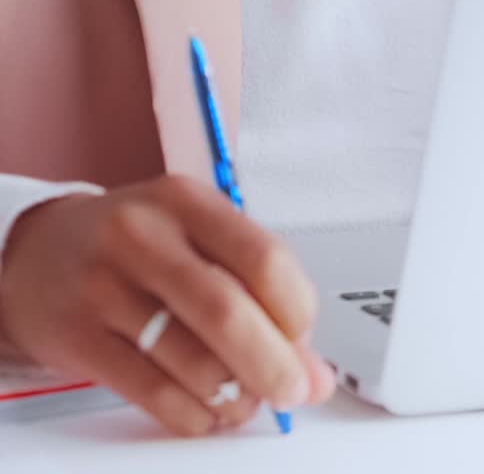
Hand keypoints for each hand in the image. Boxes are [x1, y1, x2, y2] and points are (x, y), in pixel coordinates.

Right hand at [0, 176, 335, 436]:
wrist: (40, 252)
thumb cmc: (135, 243)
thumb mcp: (191, 233)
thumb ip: (252, 286)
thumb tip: (311, 365)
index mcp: (185, 200)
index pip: (261, 256)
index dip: (296, 310)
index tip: (305, 338)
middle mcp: (144, 236)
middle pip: (226, 312)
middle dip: (273, 364)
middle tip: (293, 390)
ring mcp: (105, 287)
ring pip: (192, 361)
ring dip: (234, 396)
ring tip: (244, 398)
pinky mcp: (80, 337)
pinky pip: (154, 394)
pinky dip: (194, 415)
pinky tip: (206, 410)